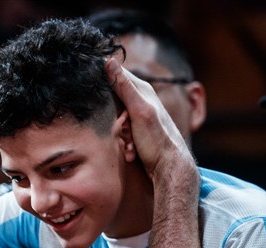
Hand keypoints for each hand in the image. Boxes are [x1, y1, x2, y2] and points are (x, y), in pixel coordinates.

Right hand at [105, 59, 195, 183]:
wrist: (170, 168)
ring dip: (121, 135)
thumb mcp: (138, 111)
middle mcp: (143, 100)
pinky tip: (132, 152)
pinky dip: (126, 144)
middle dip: (115, 118)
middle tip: (123, 128)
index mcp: (143, 90)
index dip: (105, 81)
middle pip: (114, 101)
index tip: (95, 90)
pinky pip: (125, 134)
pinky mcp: (141, 131)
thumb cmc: (157, 140)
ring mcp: (142, 116)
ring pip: (118, 120)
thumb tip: (109, 60)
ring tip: (130, 144)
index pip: (117, 74)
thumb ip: (124, 86)